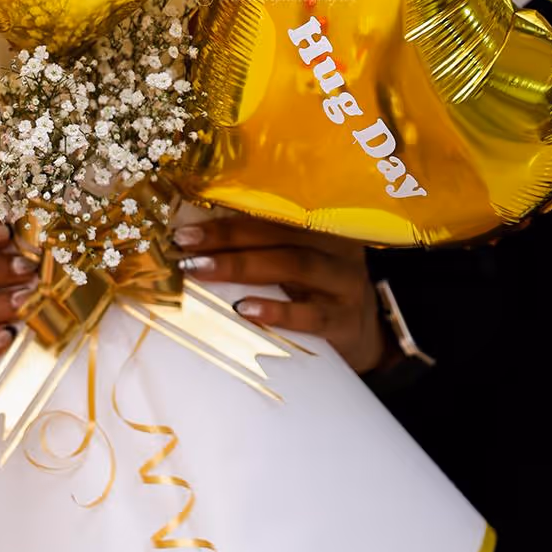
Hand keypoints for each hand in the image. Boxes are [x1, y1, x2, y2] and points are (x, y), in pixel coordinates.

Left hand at [175, 214, 384, 374]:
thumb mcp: (297, 264)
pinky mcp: (345, 320)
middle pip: (279, 234)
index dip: (227, 218)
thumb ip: (262, 249)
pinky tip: (244, 309)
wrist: (366, 337)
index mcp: (321, 225)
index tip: (185, 229)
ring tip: (201, 270)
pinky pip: (310, 314)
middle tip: (185, 246)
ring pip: (293, 265)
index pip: (271, 214)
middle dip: (227, 238)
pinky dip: (276, 311)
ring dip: (242, 265)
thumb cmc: (317, 293)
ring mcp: (344, 283)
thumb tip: (197, 244)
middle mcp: (336, 247)